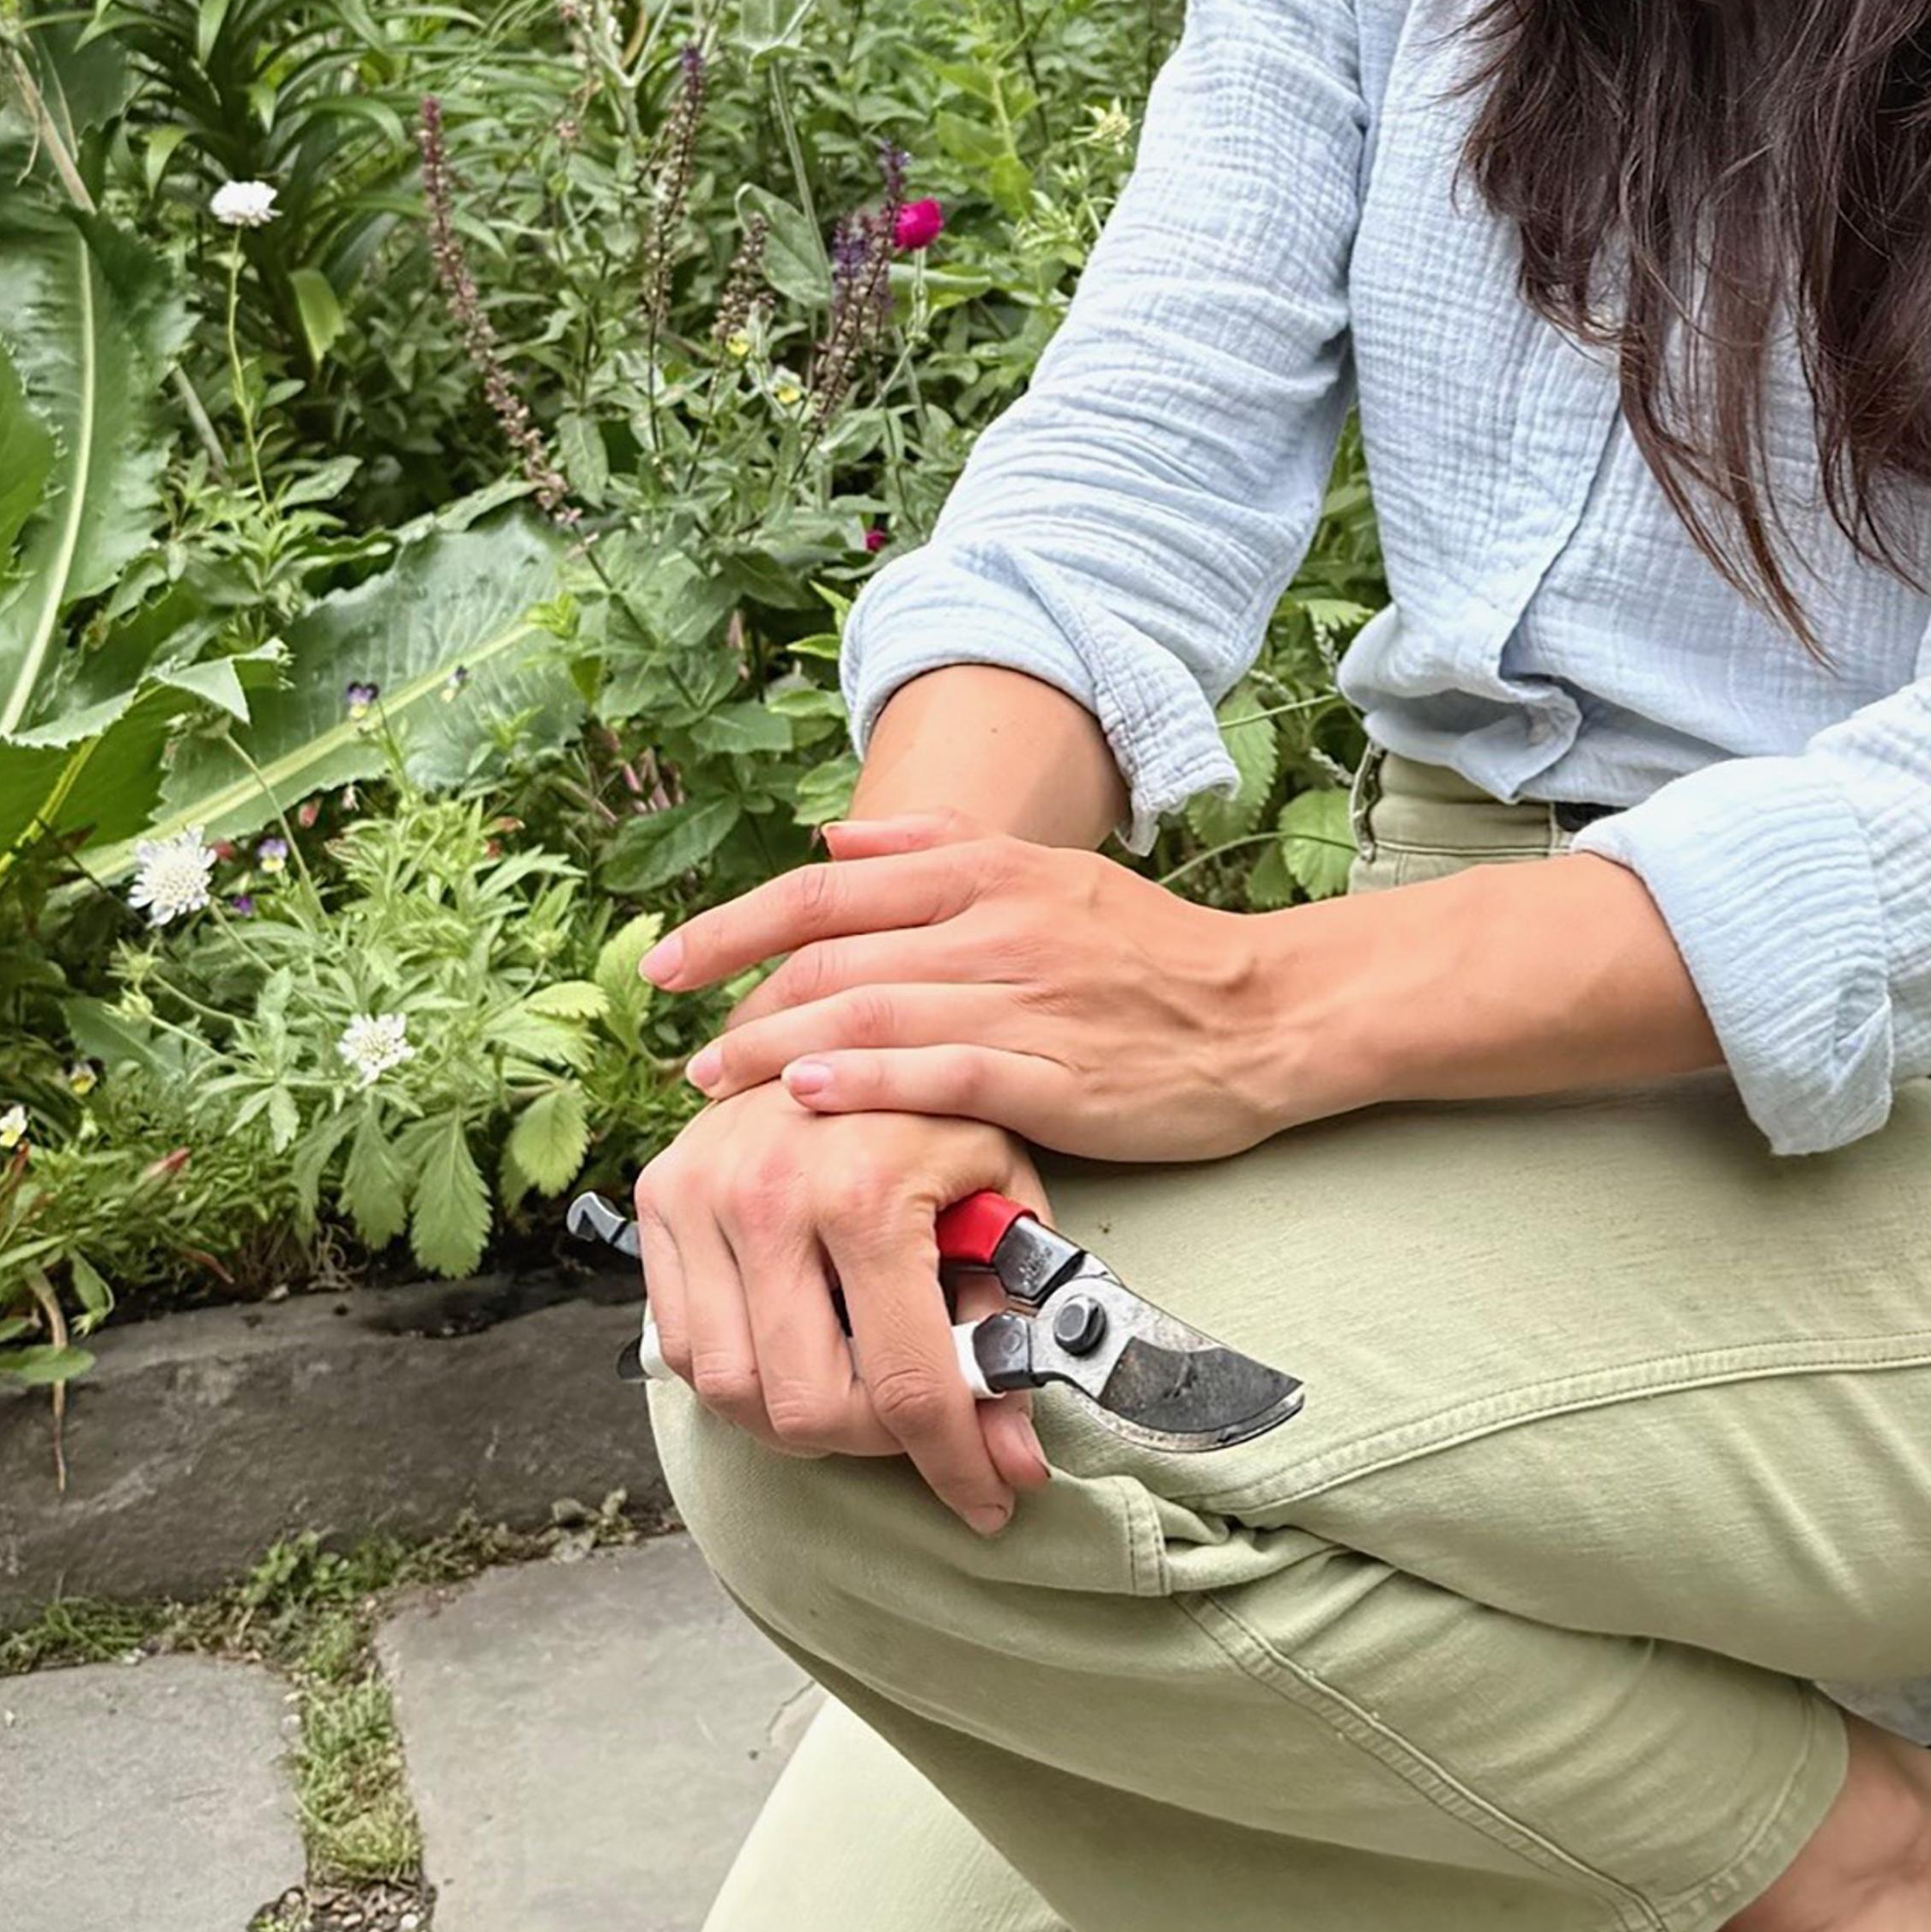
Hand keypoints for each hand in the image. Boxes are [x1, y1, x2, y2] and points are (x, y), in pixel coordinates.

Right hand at [630, 1079, 1053, 1533]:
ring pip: (733, 1394)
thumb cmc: (936, 1101)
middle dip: (878, 1442)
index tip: (991, 1497)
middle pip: (809, 1410)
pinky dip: (741, 1376)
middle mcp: (768, 1195)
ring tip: (861, 1385)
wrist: (843, 1011)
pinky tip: (797, 1345)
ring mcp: (700, 1197)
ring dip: (801, 1416)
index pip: (909, 1383)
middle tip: (920, 1425)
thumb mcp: (1002, 1184)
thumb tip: (1014, 1456)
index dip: (956, 1462)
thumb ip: (1013, 1317)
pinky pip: (684, 1349)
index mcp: (867, 1191)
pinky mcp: (658, 1197)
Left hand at [650, 810, 1295, 1161]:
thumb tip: (832, 834)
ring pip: (874, 1010)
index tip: (665, 964)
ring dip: (779, 1048)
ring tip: (717, 1084)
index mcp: (990, 872)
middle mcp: (999, 925)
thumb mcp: (1049, 872)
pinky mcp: (1057, 1075)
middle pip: (835, 953)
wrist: (1266, 1014)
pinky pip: (943, 1073)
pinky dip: (868, 1081)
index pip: (828, 887)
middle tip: (688, 1051)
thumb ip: (936, 851)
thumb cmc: (1152, 952)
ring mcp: (1029, 999)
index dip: (733, 926)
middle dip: (743, 1002)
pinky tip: (809, 1097)